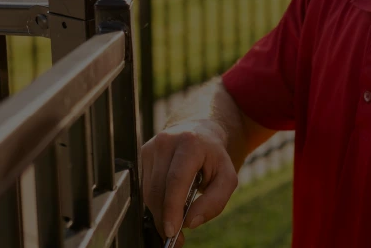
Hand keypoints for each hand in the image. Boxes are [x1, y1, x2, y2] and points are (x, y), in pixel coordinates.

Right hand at [141, 119, 238, 246]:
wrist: (200, 132)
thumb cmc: (214, 158)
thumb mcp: (227, 177)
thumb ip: (215, 201)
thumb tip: (191, 222)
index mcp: (190, 143)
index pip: (176, 180)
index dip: (172, 208)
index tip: (171, 231)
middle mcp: (166, 141)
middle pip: (159, 189)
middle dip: (165, 217)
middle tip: (175, 237)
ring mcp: (152, 146)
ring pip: (148, 191)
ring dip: (159, 212)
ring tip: (175, 221)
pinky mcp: (143, 154)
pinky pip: (145, 187)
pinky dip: (155, 202)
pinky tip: (167, 206)